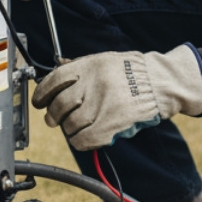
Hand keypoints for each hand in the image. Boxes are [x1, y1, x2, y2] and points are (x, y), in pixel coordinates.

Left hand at [31, 46, 201, 150]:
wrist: (162, 83)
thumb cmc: (134, 71)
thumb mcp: (106, 60)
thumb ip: (81, 65)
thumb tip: (57, 67)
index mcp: (91, 65)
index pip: (54, 80)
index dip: (42, 93)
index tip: (39, 102)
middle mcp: (94, 83)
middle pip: (59, 105)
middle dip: (54, 115)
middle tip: (56, 118)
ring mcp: (102, 104)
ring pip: (70, 125)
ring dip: (70, 129)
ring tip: (78, 127)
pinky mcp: (111, 123)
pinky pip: (84, 139)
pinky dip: (81, 141)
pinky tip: (86, 136)